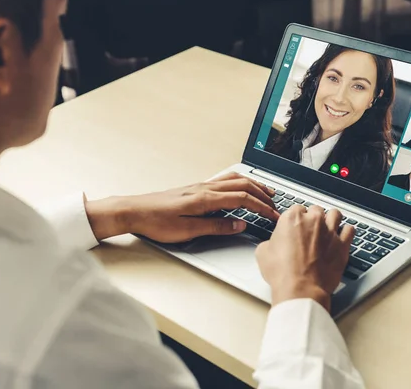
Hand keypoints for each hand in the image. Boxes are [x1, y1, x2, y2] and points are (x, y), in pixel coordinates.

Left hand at [85, 172, 278, 242]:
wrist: (134, 211)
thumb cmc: (157, 222)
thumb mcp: (188, 230)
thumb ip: (216, 226)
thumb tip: (240, 224)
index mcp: (206, 198)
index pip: (243, 199)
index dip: (262, 207)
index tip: (274, 215)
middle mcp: (205, 188)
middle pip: (242, 185)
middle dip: (262, 193)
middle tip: (276, 204)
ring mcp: (199, 186)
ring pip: (233, 180)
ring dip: (252, 185)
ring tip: (265, 192)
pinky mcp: (193, 189)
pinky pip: (223, 181)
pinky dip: (238, 183)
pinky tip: (239, 189)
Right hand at [255, 205, 354, 310]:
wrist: (300, 289)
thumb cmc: (282, 273)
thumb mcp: (263, 253)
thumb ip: (271, 241)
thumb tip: (272, 244)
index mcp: (292, 218)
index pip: (296, 208)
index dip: (295, 218)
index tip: (294, 226)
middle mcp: (313, 221)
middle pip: (315, 209)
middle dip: (312, 218)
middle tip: (309, 229)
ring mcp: (330, 232)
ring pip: (335, 214)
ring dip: (331, 219)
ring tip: (328, 226)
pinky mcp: (342, 245)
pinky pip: (350, 230)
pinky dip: (346, 231)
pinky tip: (342, 236)